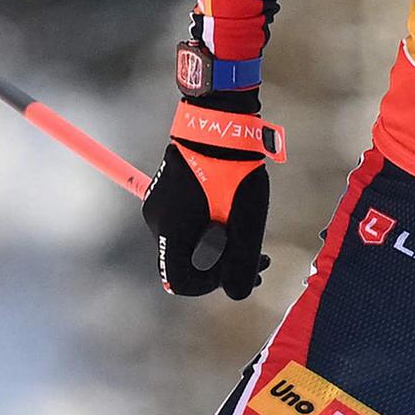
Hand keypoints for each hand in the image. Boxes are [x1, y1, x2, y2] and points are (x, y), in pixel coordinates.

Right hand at [145, 94, 277, 298]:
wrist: (218, 121)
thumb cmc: (234, 169)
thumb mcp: (246, 221)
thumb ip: (241, 262)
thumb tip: (238, 294)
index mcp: (171, 229)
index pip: (180, 281)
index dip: (210, 286)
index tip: (238, 270)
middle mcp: (156, 220)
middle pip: (184, 263)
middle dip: (221, 268)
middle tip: (258, 260)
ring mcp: (158, 205)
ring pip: (186, 244)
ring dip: (217, 249)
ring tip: (249, 235)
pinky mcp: (166, 193)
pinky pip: (185, 225)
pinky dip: (208, 230)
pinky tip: (232, 217)